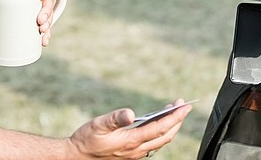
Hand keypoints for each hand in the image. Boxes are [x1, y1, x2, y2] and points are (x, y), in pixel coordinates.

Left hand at [0, 0, 55, 45]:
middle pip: (48, 1)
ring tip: (41, 32)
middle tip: (39, 21)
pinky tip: (43, 40)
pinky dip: (44, 33)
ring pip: (48, 14)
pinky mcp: (32, 17)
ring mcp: (36, 5)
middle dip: (46, 12)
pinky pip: (42, 24)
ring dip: (48, 24)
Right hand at [68, 100, 191, 158]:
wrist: (76, 157)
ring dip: (170, 126)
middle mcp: (136, 150)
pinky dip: (160, 133)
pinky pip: (152, 144)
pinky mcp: (130, 154)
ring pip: (159, 141)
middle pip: (165, 136)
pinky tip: (157, 123)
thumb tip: (130, 113)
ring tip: (173, 111)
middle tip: (183, 105)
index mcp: (131, 141)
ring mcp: (134, 154)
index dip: (175, 117)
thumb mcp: (98, 125)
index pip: (161, 128)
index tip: (185, 106)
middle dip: (177, 120)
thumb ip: (115, 118)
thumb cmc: (86, 140)